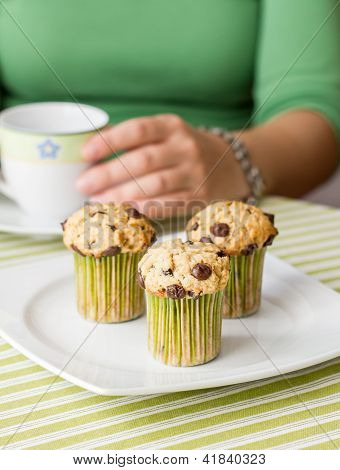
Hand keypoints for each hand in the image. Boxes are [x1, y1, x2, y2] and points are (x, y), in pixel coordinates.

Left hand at [76, 114, 247, 217]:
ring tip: (97, 201)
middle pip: (142, 161)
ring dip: (121, 195)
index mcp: (172, 126)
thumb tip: (89, 149)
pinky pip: (166, 204)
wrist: (230, 164)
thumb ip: (134, 139)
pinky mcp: (199, 196)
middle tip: (82, 185)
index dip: (109, 141)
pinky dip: (142, 208)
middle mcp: (185, 147)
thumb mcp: (166, 133)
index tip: (85, 153)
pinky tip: (124, 210)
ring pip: (153, 186)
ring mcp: (194, 173)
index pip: (137, 130)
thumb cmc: (185, 148)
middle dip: (108, 174)